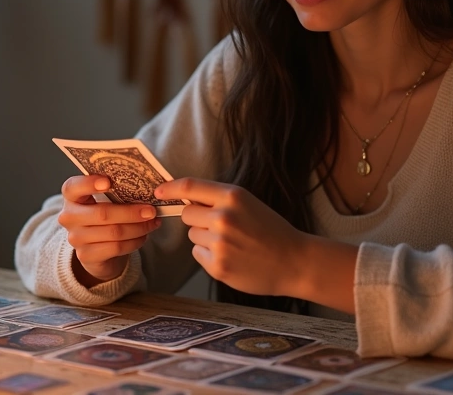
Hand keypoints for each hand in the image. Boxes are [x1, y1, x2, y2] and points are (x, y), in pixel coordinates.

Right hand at [57, 175, 161, 285]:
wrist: (97, 249)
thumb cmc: (103, 216)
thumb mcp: (104, 200)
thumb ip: (115, 192)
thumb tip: (145, 190)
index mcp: (72, 196)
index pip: (73, 187)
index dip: (89, 183)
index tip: (108, 182)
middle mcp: (69, 217)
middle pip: (102, 213)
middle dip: (131, 212)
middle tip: (151, 210)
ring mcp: (76, 238)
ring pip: (114, 232)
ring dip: (138, 228)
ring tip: (152, 223)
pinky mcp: (86, 255)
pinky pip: (116, 247)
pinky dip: (134, 241)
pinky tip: (143, 236)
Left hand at [154, 178, 307, 296]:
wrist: (294, 261)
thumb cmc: (271, 230)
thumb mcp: (248, 204)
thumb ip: (218, 200)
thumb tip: (184, 199)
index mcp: (233, 197)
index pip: (190, 186)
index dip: (170, 188)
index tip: (158, 192)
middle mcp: (224, 218)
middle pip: (187, 214)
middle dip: (197, 219)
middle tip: (221, 227)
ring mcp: (220, 243)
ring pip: (192, 236)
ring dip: (205, 239)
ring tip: (232, 243)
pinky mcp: (218, 266)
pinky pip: (198, 254)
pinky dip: (210, 256)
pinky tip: (232, 257)